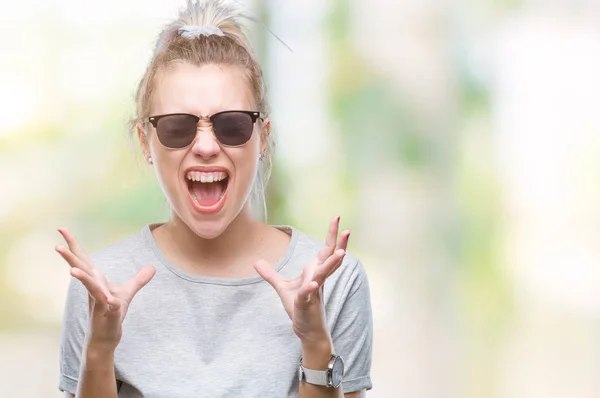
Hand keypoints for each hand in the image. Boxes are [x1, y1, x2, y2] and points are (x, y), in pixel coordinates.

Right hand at [55, 228, 154, 350]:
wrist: (107, 337)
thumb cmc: (111, 315)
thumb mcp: (127, 293)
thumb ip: (138, 279)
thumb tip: (152, 267)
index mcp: (95, 280)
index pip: (83, 258)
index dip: (73, 243)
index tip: (61, 228)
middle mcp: (93, 288)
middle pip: (80, 267)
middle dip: (69, 255)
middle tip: (56, 245)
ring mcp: (98, 299)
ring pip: (90, 285)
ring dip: (82, 277)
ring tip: (71, 270)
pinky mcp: (106, 312)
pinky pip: (105, 303)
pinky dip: (106, 300)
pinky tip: (108, 300)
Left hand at [254, 216, 349, 344]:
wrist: (306, 330)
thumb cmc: (299, 307)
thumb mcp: (282, 288)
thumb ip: (270, 274)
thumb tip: (256, 261)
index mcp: (315, 272)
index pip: (326, 250)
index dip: (332, 235)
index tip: (337, 218)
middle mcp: (318, 278)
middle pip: (330, 258)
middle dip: (339, 243)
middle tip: (347, 229)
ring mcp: (314, 291)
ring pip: (323, 274)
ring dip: (331, 264)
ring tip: (340, 253)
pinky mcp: (307, 304)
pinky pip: (308, 294)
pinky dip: (309, 289)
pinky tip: (311, 284)